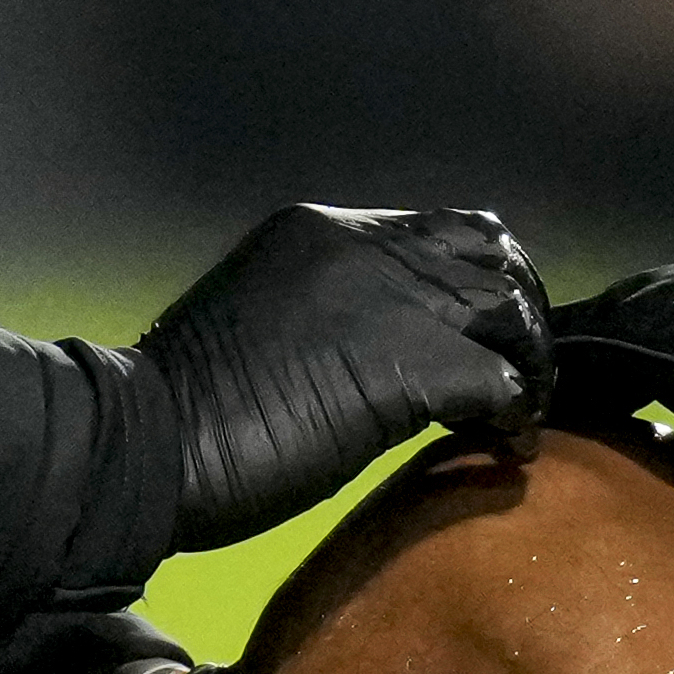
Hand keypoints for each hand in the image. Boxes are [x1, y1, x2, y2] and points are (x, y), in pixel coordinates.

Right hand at [134, 204, 551, 549]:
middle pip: (490, 252)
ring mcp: (387, 299)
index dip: (483, 277)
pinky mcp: (405, 365)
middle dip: (521, 311)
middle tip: (526, 370)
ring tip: (522, 410)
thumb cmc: (186, 406)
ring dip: (530, 361)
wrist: (144, 445)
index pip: (441, 229)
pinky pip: (500, 380)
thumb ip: (330, 311)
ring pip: (508, 307)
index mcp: (322, 229)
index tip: (489, 331)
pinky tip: (508, 444)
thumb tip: (386, 350)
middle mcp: (362, 245)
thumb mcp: (263, 321)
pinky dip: (517, 414)